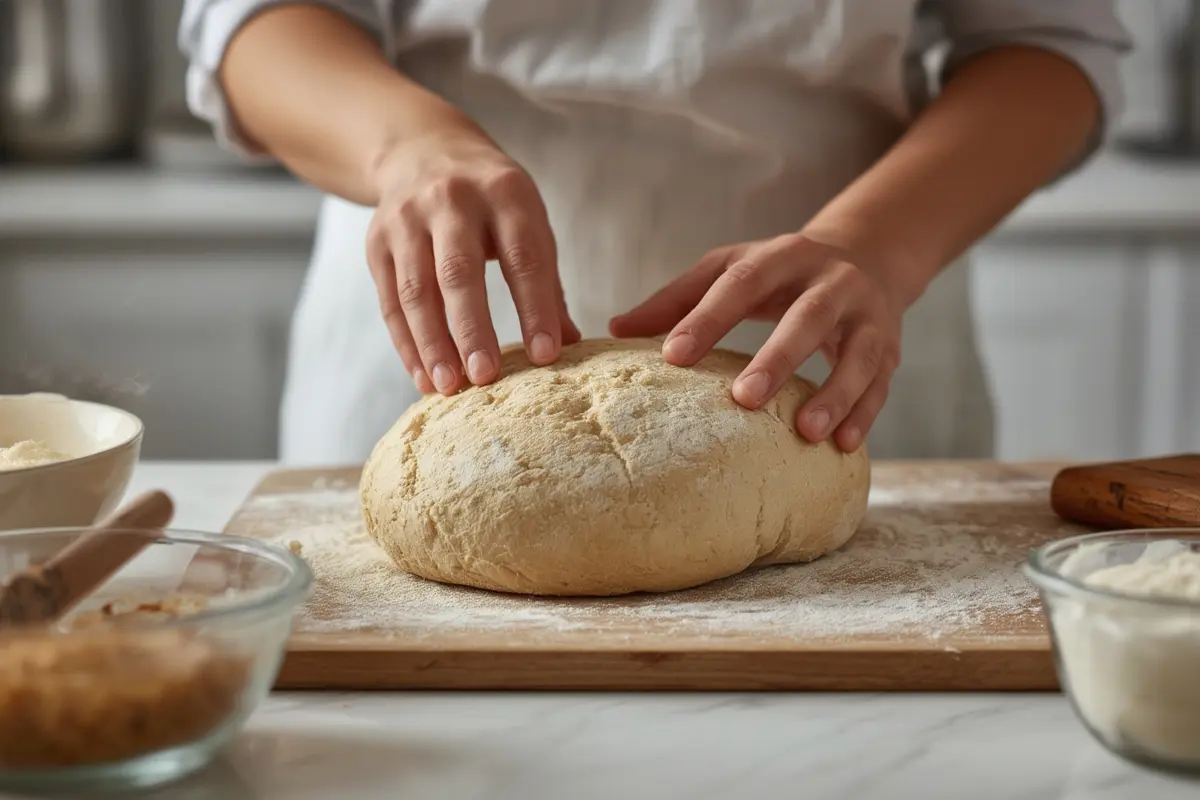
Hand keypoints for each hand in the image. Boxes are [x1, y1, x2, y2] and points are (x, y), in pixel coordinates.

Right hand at [366, 127, 579, 394]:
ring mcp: (407, 219)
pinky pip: (390, 301)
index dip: (535, 308)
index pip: (523, 257)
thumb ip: (547, 281)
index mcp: (504, 193)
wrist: (422, 150)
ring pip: (416, 290)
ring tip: (450, 387)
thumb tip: (569, 343)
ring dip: (432, 344)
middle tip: (486, 377)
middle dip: (472, 329)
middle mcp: (452, 200)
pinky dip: (407, 343)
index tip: (546, 356)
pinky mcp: (377, 242)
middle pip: (459, 272)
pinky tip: (424, 376)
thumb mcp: (527, 220)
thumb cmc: (491, 200)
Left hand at [609, 234, 902, 451]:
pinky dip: (865, 413)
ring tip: (805, 433)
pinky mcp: (890, 349)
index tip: (672, 357)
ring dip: (834, 394)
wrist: (869, 255)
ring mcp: (867, 315)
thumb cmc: (780, 272)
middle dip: (779, 358)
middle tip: (744, 399)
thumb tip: (614, 329)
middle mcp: (831, 281)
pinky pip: (881, 383)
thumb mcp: (731, 267)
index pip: (741, 282)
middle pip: (808, 317)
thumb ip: (678, 298)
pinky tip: (843, 445)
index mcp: (782, 257)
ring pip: (857, 354)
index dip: (707, 318)